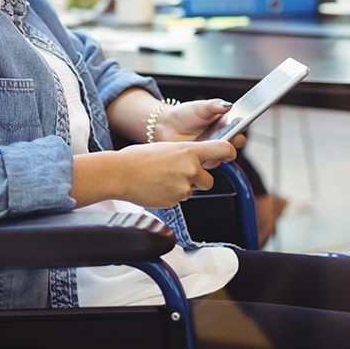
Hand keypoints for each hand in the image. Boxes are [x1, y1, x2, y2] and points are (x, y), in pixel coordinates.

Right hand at [115, 139, 237, 206]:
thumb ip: (184, 155)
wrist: (120, 173)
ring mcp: (184, 186)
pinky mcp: (176, 201)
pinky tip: (157, 187)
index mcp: (188, 151)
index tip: (229, 155)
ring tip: (163, 179)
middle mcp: (190, 169)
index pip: (223, 149)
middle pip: (209, 179)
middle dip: (198, 180)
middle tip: (178, 174)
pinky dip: (171, 195)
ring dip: (183, 188)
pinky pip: (179, 199)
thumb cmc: (136, 158)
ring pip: (193, 190)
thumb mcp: (164, 147)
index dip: (229, 153)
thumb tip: (194, 159)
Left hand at [155, 99, 246, 151]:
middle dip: (234, 140)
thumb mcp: (200, 107)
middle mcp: (223, 137)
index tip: (240, 124)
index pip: (242, 125)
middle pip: (237, 142)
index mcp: (225, 123)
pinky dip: (207, 158)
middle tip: (227, 136)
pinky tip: (198, 150)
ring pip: (226, 155)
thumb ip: (214, 106)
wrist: (167, 126)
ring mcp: (214, 149)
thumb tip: (228, 104)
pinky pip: (212, 162)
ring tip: (209, 143)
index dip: (243, 126)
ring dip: (219, 150)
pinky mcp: (205, 159)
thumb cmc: (185, 114)